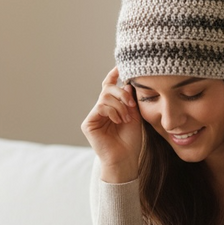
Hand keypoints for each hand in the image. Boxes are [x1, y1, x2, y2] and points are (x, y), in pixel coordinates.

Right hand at [81, 67, 141, 182]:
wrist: (126, 158)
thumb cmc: (131, 140)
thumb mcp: (135, 115)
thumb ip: (130, 100)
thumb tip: (126, 83)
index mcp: (111, 106)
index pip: (110, 86)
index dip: (114, 75)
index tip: (120, 66)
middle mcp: (100, 109)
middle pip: (108, 89)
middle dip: (121, 93)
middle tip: (131, 104)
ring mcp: (93, 116)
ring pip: (104, 97)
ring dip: (119, 106)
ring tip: (126, 118)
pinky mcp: (88, 124)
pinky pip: (100, 107)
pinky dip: (112, 111)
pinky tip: (118, 121)